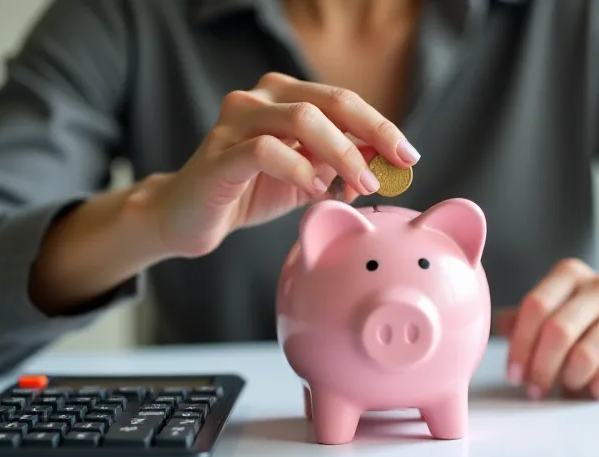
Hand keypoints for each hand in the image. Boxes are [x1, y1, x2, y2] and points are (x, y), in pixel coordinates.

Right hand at [125, 72, 420, 258]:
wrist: (190, 217)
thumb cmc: (250, 191)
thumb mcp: (307, 176)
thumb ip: (340, 163)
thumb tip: (388, 160)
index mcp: (284, 97)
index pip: (343, 101)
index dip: (381, 125)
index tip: (409, 156)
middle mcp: (260, 98)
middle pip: (329, 102)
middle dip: (372, 133)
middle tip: (395, 166)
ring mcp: (236, 121)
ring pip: (302, 119)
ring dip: (341, 153)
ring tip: (360, 185)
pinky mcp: (220, 153)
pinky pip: (266, 150)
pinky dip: (299, 170)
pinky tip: (315, 190)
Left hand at [494, 259, 598, 399]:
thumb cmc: (592, 315)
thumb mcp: (560, 304)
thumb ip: (526, 315)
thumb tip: (500, 326)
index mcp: (570, 275)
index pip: (535, 306)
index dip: (519, 344)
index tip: (513, 374)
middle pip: (557, 332)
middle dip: (540, 368)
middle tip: (534, 389)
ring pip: (584, 355)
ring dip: (567, 380)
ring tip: (566, 386)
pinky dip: (594, 389)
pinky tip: (590, 390)